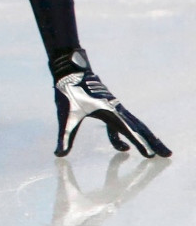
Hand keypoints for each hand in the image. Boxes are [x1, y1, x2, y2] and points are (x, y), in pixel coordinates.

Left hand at [50, 48, 169, 157]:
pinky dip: (125, 136)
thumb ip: (64, 137)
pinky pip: (122, 124)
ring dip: (146, 139)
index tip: (150, 155)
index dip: (140, 143)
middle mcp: (116, 109)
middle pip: (140, 128)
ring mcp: (115, 108)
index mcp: (109, 112)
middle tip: (167, 154)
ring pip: (135, 125)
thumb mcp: (65, 117)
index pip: (129, 131)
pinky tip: (123, 149)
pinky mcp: (110, 107)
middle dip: (153, 142)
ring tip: (155, 153)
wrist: (70, 71)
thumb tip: (58, 154)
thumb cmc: (68, 92)